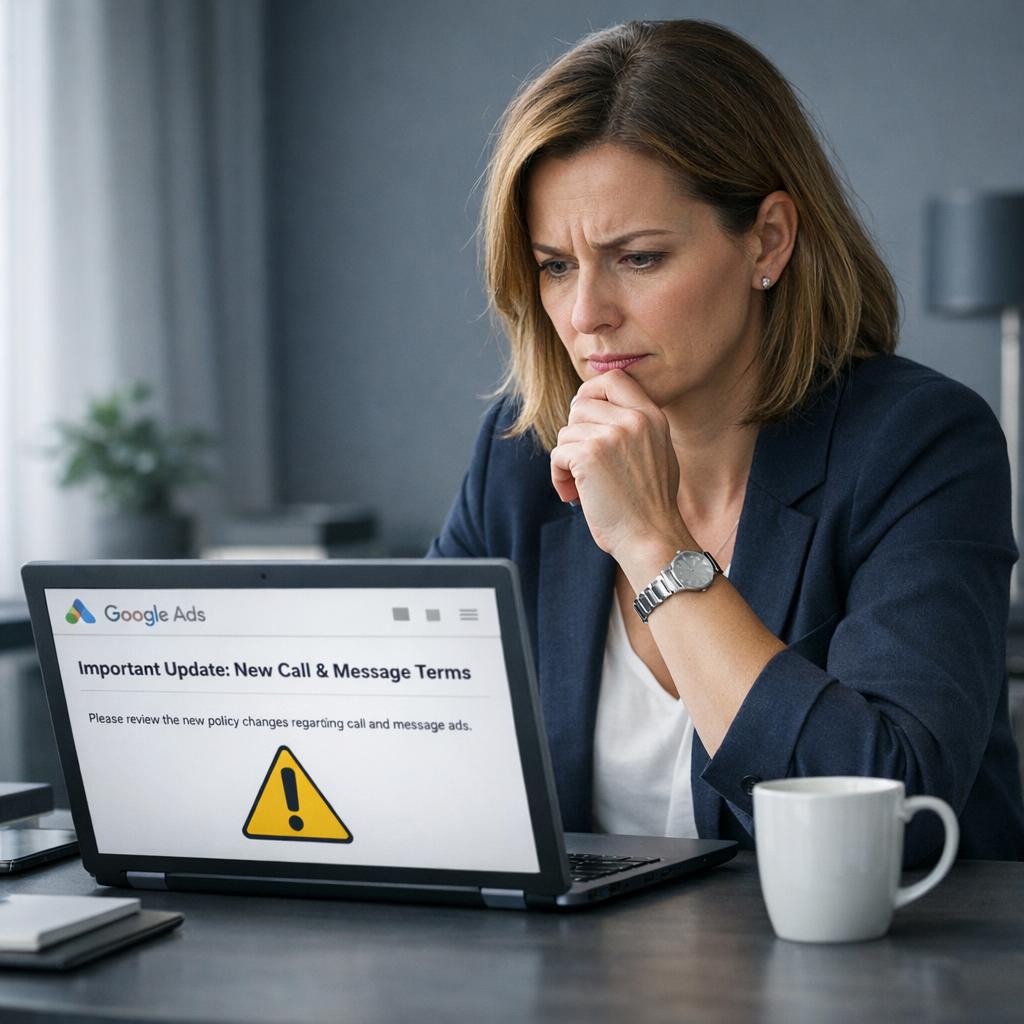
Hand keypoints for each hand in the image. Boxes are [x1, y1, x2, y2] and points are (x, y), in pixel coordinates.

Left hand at [550, 370, 691, 567]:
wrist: (652, 537)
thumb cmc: (650, 505)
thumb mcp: (657, 453)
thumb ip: (635, 427)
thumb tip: (596, 409)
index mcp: (652, 416)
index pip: (613, 378)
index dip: (590, 392)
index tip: (583, 416)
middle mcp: (633, 420)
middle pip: (581, 404)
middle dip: (574, 432)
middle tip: (581, 460)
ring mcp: (611, 436)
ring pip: (566, 432)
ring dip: (566, 459)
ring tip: (582, 484)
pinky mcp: (589, 456)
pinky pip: (558, 454)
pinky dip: (559, 475)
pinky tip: (574, 494)